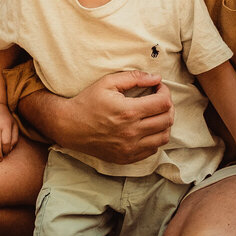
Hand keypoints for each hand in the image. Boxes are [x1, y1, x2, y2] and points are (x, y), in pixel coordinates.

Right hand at [34, 71, 171, 164]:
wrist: (69, 126)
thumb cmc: (87, 102)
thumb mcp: (107, 83)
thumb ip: (134, 77)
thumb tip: (157, 78)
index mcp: (128, 111)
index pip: (163, 103)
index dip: (165, 92)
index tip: (158, 88)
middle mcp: (132, 132)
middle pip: (167, 120)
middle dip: (167, 106)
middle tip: (158, 99)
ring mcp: (130, 148)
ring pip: (164, 137)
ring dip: (164, 123)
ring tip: (155, 114)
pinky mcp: (126, 158)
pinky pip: (153, 150)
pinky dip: (155, 138)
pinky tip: (146, 128)